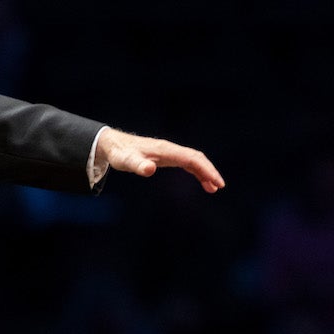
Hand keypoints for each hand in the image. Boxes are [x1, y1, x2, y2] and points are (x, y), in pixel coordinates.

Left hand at [96, 129, 224, 192]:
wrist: (114, 145)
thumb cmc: (120, 154)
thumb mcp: (126, 161)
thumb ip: (138, 165)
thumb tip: (149, 170)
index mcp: (166, 150)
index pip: (192, 159)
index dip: (206, 170)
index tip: (216, 182)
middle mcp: (171, 149)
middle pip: (197, 158)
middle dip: (210, 171)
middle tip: (220, 186)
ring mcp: (170, 152)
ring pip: (194, 161)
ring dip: (205, 173)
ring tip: (214, 188)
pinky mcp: (167, 157)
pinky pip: (187, 163)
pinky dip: (197, 172)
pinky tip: (202, 182)